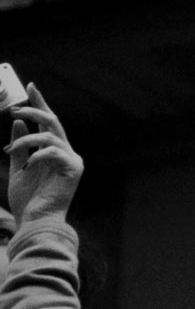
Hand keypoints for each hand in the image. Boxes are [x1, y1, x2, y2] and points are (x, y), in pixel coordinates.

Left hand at [6, 85, 83, 226]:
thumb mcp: (18, 168)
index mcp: (54, 152)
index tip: (29, 86)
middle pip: (53, 121)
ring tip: (8, 151)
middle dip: (35, 110)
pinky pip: (54, 152)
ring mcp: (72, 160)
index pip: (47, 122)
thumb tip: (18, 121)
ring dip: (26, 139)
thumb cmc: (27, 200)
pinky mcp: (73, 169)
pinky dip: (37, 155)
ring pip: (50, 135)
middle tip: (14, 108)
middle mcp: (66, 152)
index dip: (39, 103)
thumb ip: (20, 146)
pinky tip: (27, 165)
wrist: (34, 223)